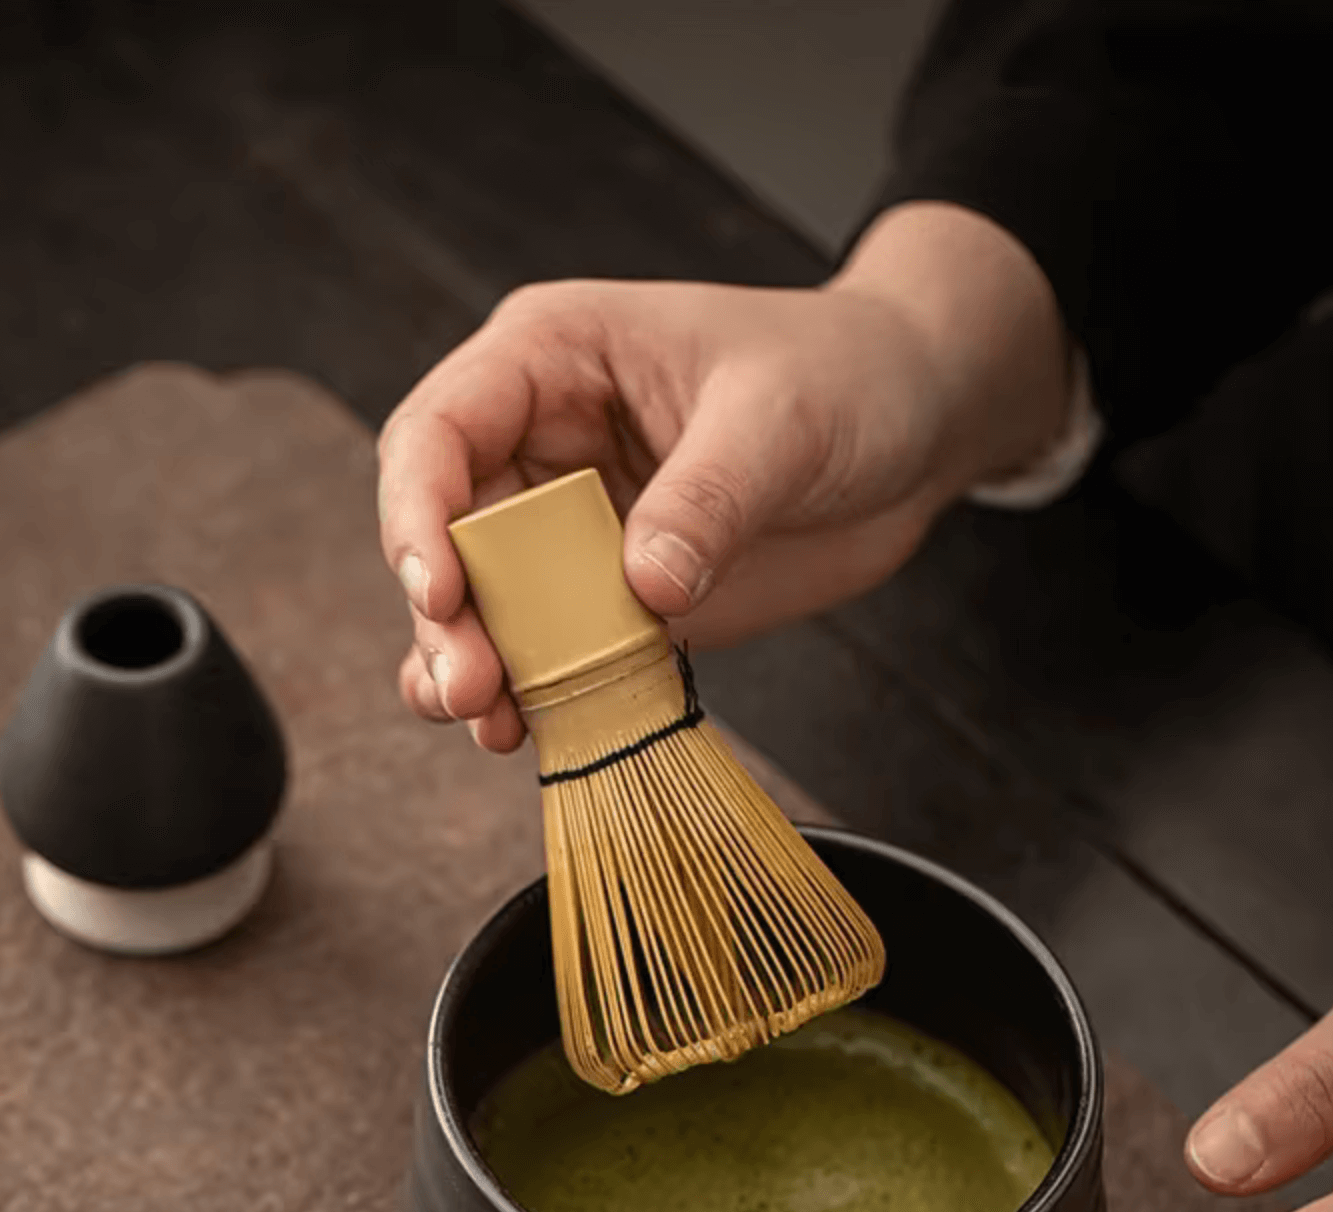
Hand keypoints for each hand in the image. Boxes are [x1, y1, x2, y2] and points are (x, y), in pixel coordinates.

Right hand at [376, 203, 1070, 750]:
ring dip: (473, 668)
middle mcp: (540, 442)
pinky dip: (528, 694)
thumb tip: (644, 584)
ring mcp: (570, 525)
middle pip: (444, 533)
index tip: (443, 591)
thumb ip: (708, 497)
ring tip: (490, 723)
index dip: (420, 514)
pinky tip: (520, 731)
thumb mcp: (780, 418)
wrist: (914, 423)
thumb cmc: (844, 374)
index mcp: (553, 359)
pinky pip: (545, 650)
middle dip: (445, 615)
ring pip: (480, 605)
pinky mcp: (609, 596)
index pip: (438, 433)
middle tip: (472, 685)